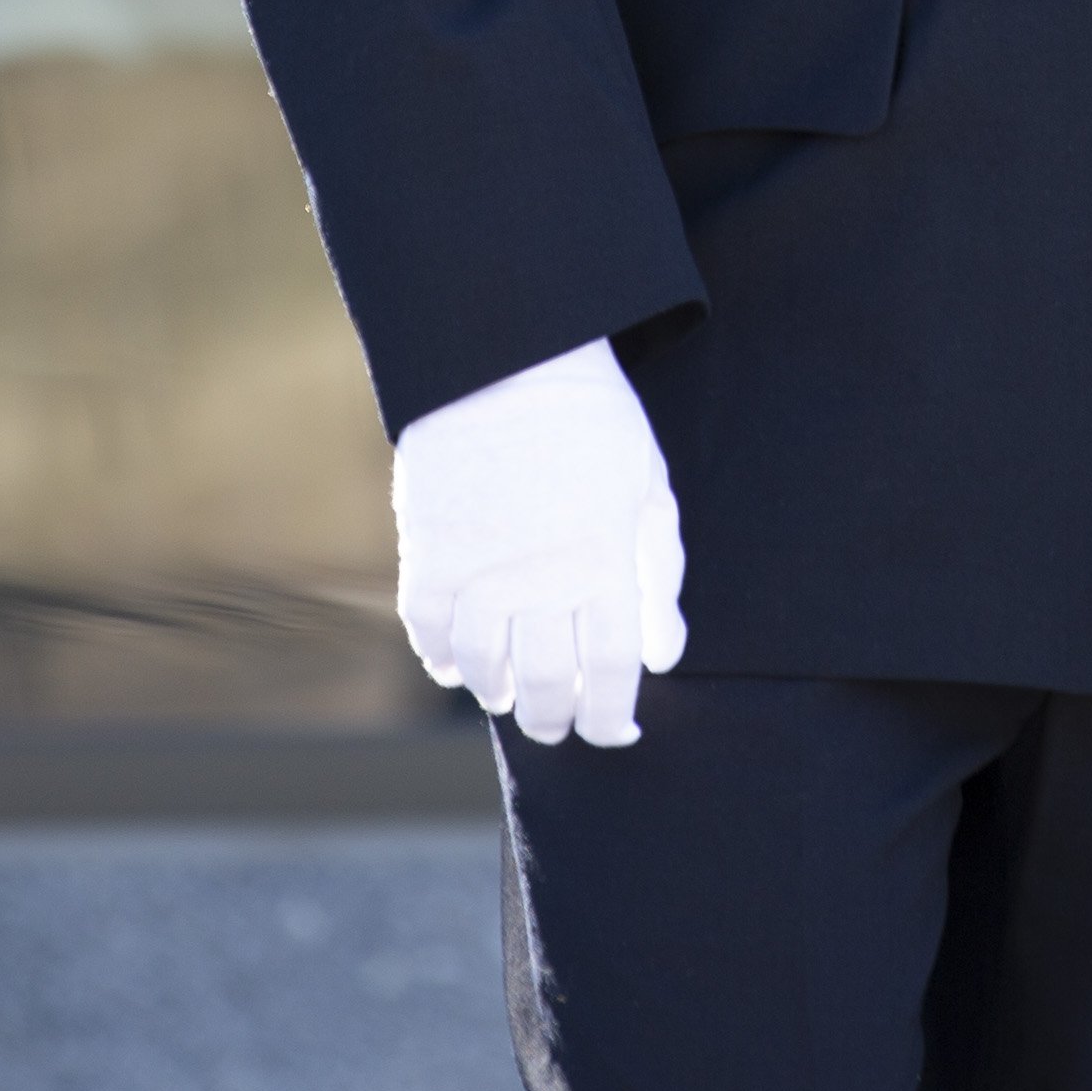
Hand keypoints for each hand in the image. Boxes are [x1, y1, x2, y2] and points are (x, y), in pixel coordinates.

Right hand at [389, 339, 688, 745]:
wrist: (509, 357)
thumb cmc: (593, 423)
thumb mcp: (648, 488)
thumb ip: (658, 576)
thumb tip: (662, 657)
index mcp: (605, 561)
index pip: (611, 674)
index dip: (612, 719)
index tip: (616, 733)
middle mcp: (542, 576)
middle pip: (545, 685)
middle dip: (555, 719)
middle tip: (557, 722)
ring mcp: (480, 567)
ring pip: (484, 670)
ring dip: (499, 694)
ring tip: (511, 694)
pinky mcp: (430, 552)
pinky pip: (429, 631)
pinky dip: (443, 658)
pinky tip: (460, 664)